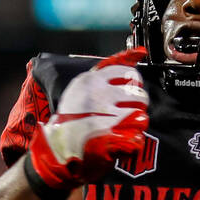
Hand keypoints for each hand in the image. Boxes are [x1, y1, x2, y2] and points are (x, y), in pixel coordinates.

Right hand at [26, 48, 149, 192]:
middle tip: (128, 111)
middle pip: (139, 94)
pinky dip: (133, 140)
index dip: (133, 83)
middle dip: (138, 104)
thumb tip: (141, 51)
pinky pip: (136, 136)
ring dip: (137, 121)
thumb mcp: (84, 87)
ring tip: (124, 126)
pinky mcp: (109, 138)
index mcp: (91, 80)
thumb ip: (110, 70)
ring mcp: (103, 116)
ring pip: (141, 115)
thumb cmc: (73, 117)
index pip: (128, 72)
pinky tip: (123, 140)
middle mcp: (98, 95)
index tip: (129, 90)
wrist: (57, 149)